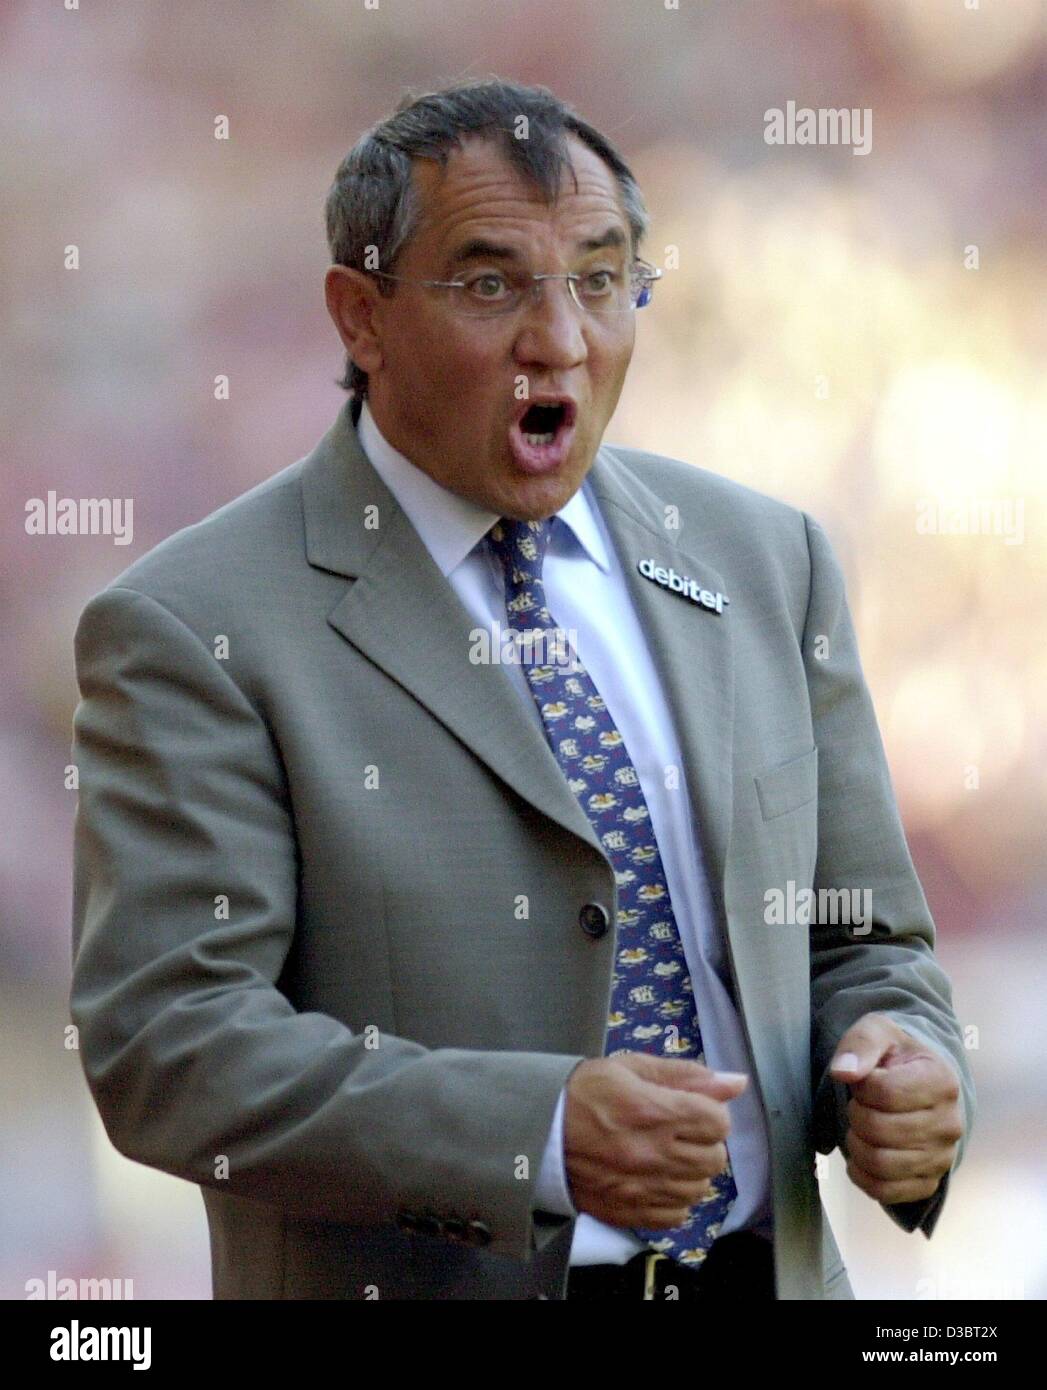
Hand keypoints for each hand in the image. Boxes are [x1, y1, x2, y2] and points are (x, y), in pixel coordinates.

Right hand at [563, 1053, 747, 1229]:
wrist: (537, 1130)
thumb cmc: (583, 1092)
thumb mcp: (631, 1068)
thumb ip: (685, 1075)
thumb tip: (735, 1082)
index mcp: (653, 1111)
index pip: (718, 1122)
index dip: (710, 1113)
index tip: (693, 1109)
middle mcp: (651, 1153)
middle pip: (715, 1158)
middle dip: (705, 1142)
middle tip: (679, 1131)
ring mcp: (641, 1187)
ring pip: (699, 1189)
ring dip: (691, 1171)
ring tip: (667, 1155)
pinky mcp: (629, 1211)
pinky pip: (676, 1216)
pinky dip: (674, 1200)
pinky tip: (656, 1180)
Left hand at [829, 1013, 963, 1206]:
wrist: (918, 1079)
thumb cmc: (896, 1055)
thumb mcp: (878, 1031)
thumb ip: (860, 1045)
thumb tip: (843, 1072)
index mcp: (942, 1082)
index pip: (884, 1093)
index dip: (861, 1086)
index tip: (865, 1080)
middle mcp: (950, 1124)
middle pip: (879, 1130)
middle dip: (856, 1114)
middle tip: (860, 1104)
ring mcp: (942, 1158)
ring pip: (881, 1164)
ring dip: (856, 1144)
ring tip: (861, 1127)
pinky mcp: (929, 1182)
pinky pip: (887, 1192)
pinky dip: (862, 1176)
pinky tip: (860, 1156)